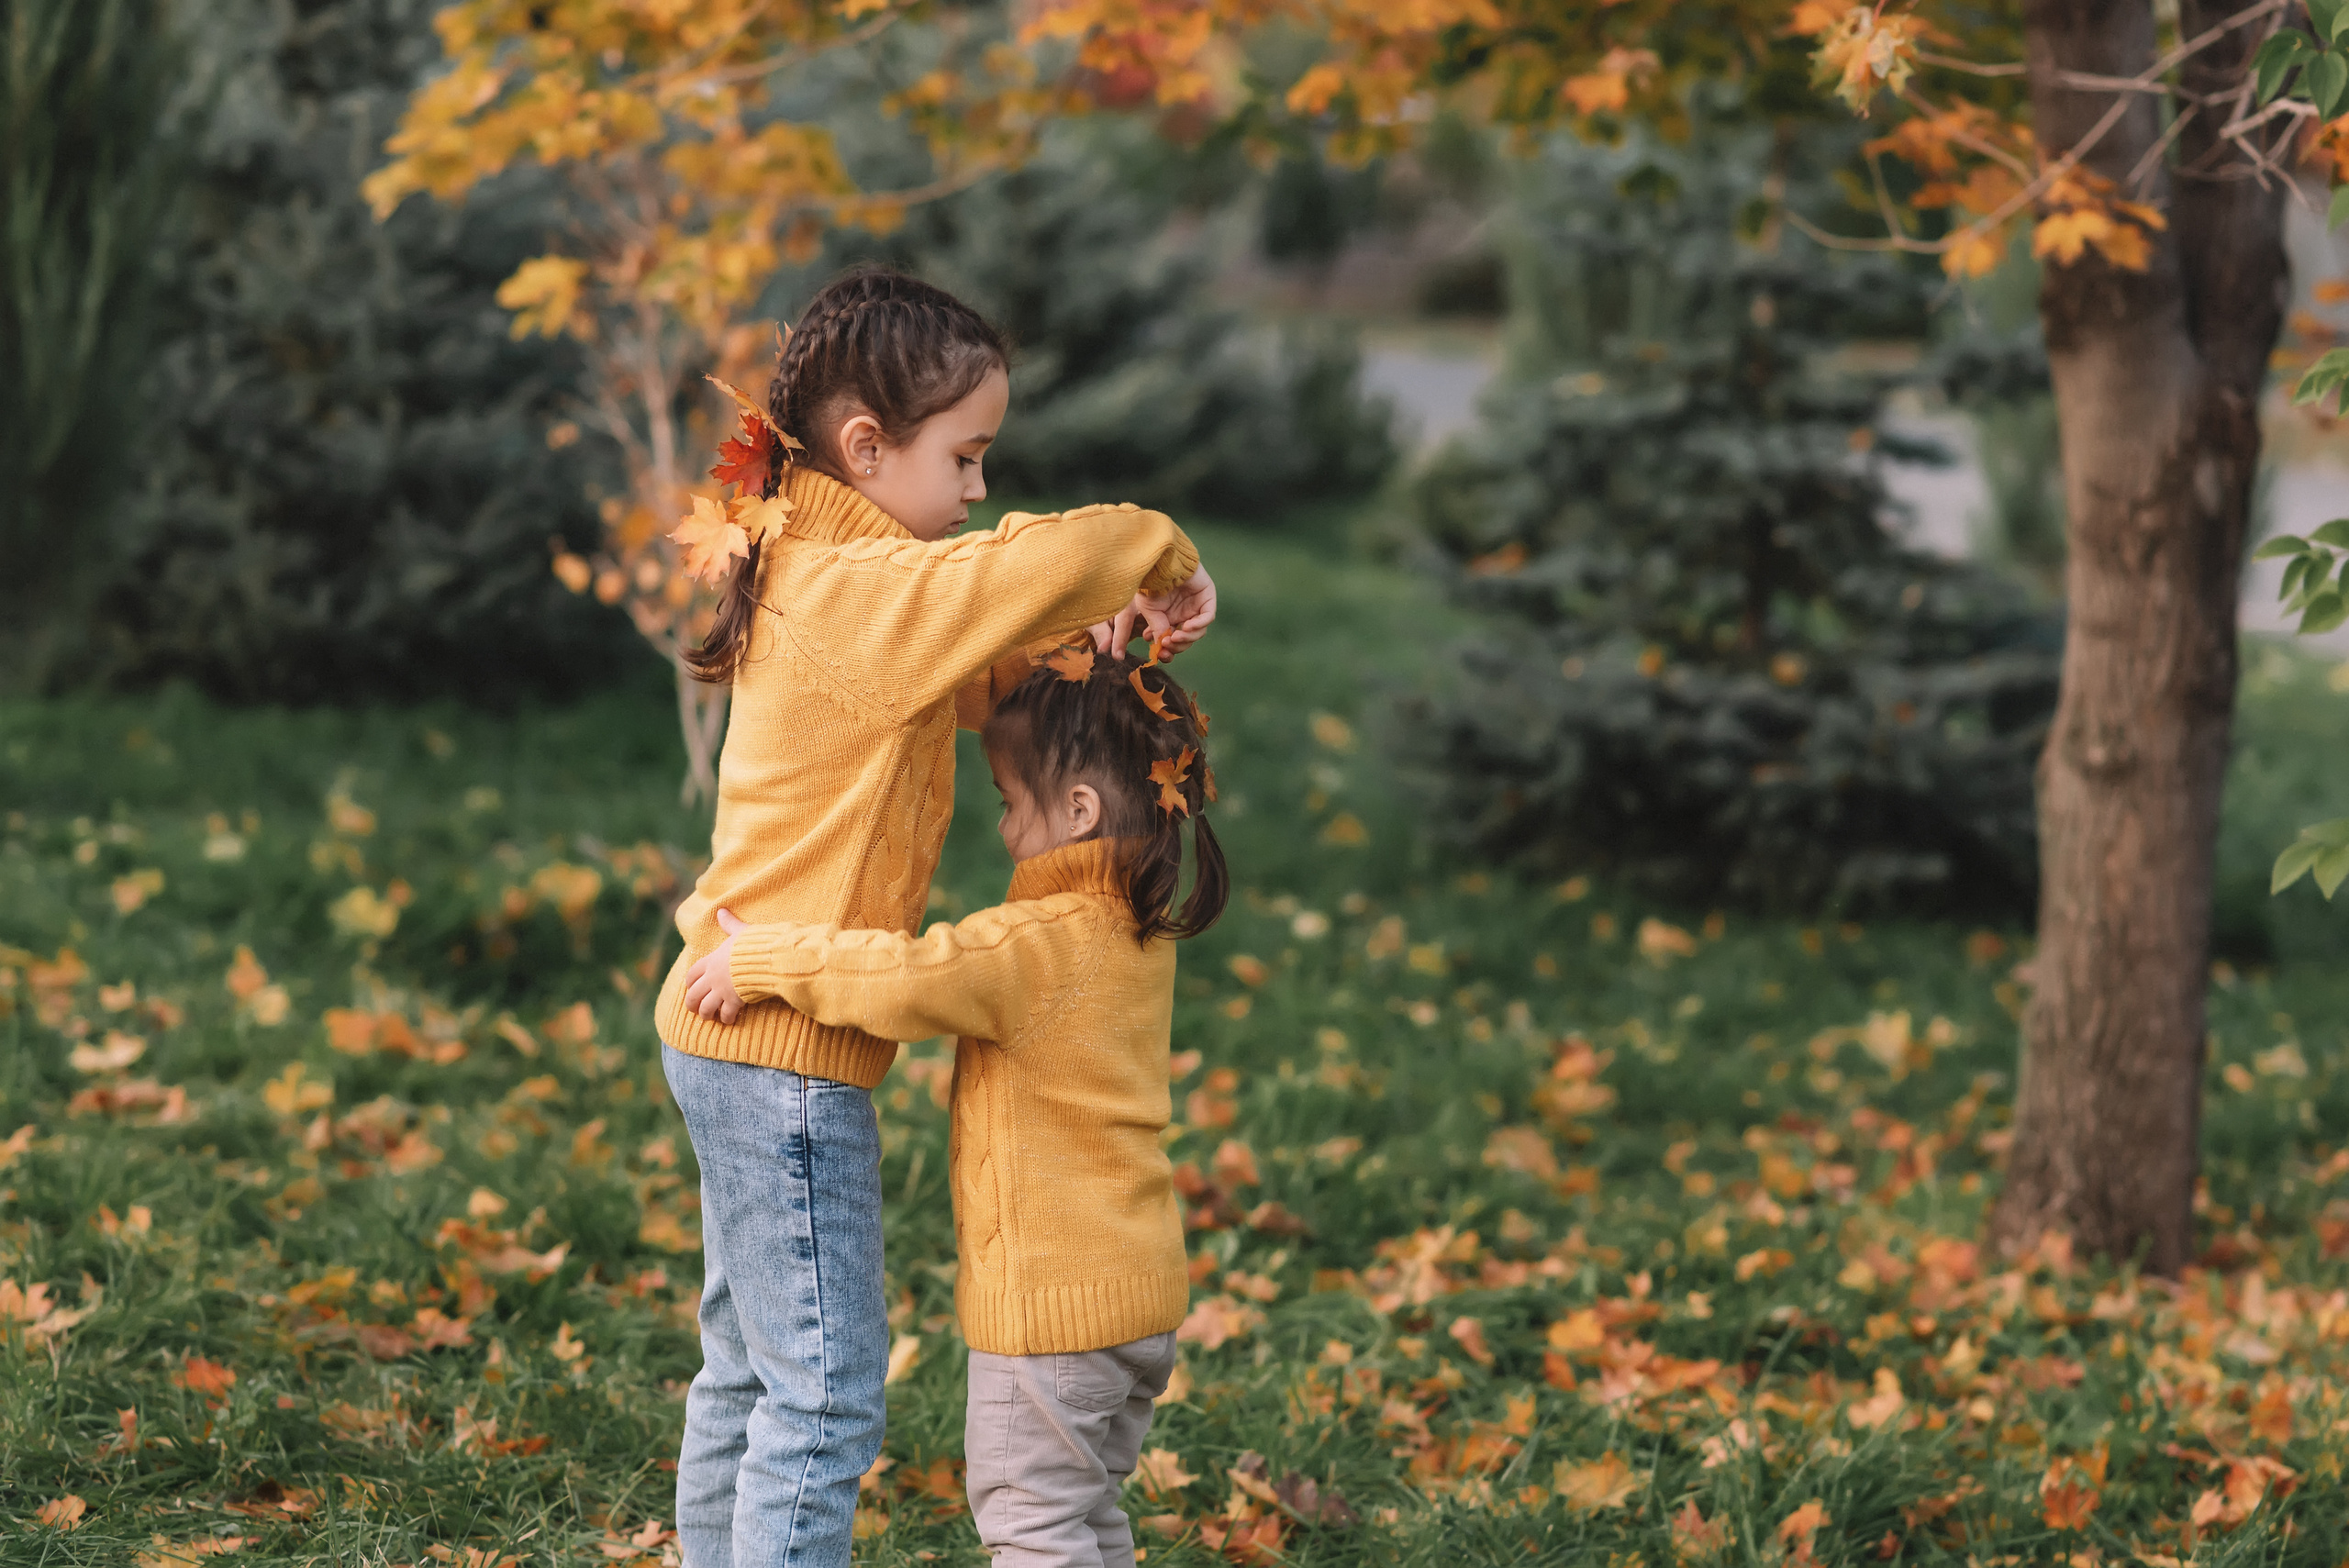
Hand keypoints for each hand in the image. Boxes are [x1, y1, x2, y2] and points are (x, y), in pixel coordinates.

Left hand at [683, 908, 747, 1023]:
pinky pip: (726, 1015)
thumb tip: (721, 911)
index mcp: (711, 962)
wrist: (764, 958)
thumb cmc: (752, 944)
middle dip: (692, 1004)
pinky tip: (730, 1020)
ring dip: (706, 1014)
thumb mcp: (739, 932)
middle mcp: (712, 978)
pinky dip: (727, 1019)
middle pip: (693, 995)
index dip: (689, 983)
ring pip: (705, 1008)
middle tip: (694, 1009)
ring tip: (710, 1017)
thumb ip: (729, 924)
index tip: (690, 987)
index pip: (692, 975)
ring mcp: (722, 991)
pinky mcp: (734, 1001)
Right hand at [1153, 564, 1215, 656]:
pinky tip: (1186, 626)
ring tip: (1174, 636)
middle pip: (1187, 640)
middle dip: (1177, 646)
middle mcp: (1184, 613)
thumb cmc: (1150, 583)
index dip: (1169, 651)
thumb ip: (1156, 629)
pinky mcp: (1207, 597)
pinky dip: (1198, 625)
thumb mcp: (1149, 611)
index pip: (1174, 641)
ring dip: (1186, 638)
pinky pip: (1207, 617)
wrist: (1158, 563)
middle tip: (1166, 645)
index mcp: (1170, 617)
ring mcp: (1197, 606)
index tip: (1160, 655)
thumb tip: (1160, 648)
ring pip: (1198, 632)